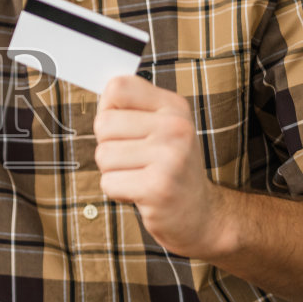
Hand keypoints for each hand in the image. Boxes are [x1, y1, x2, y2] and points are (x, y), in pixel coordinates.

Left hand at [94, 74, 226, 257]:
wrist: (200, 213)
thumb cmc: (169, 167)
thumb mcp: (161, 127)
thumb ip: (131, 108)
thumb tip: (102, 96)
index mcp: (174, 106)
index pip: (117, 88)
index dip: (109, 110)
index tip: (126, 128)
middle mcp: (175, 127)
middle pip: (103, 124)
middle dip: (110, 146)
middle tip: (136, 160)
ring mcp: (169, 157)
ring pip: (103, 155)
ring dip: (114, 172)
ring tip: (140, 176)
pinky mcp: (158, 187)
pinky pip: (109, 182)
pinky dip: (118, 192)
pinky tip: (141, 193)